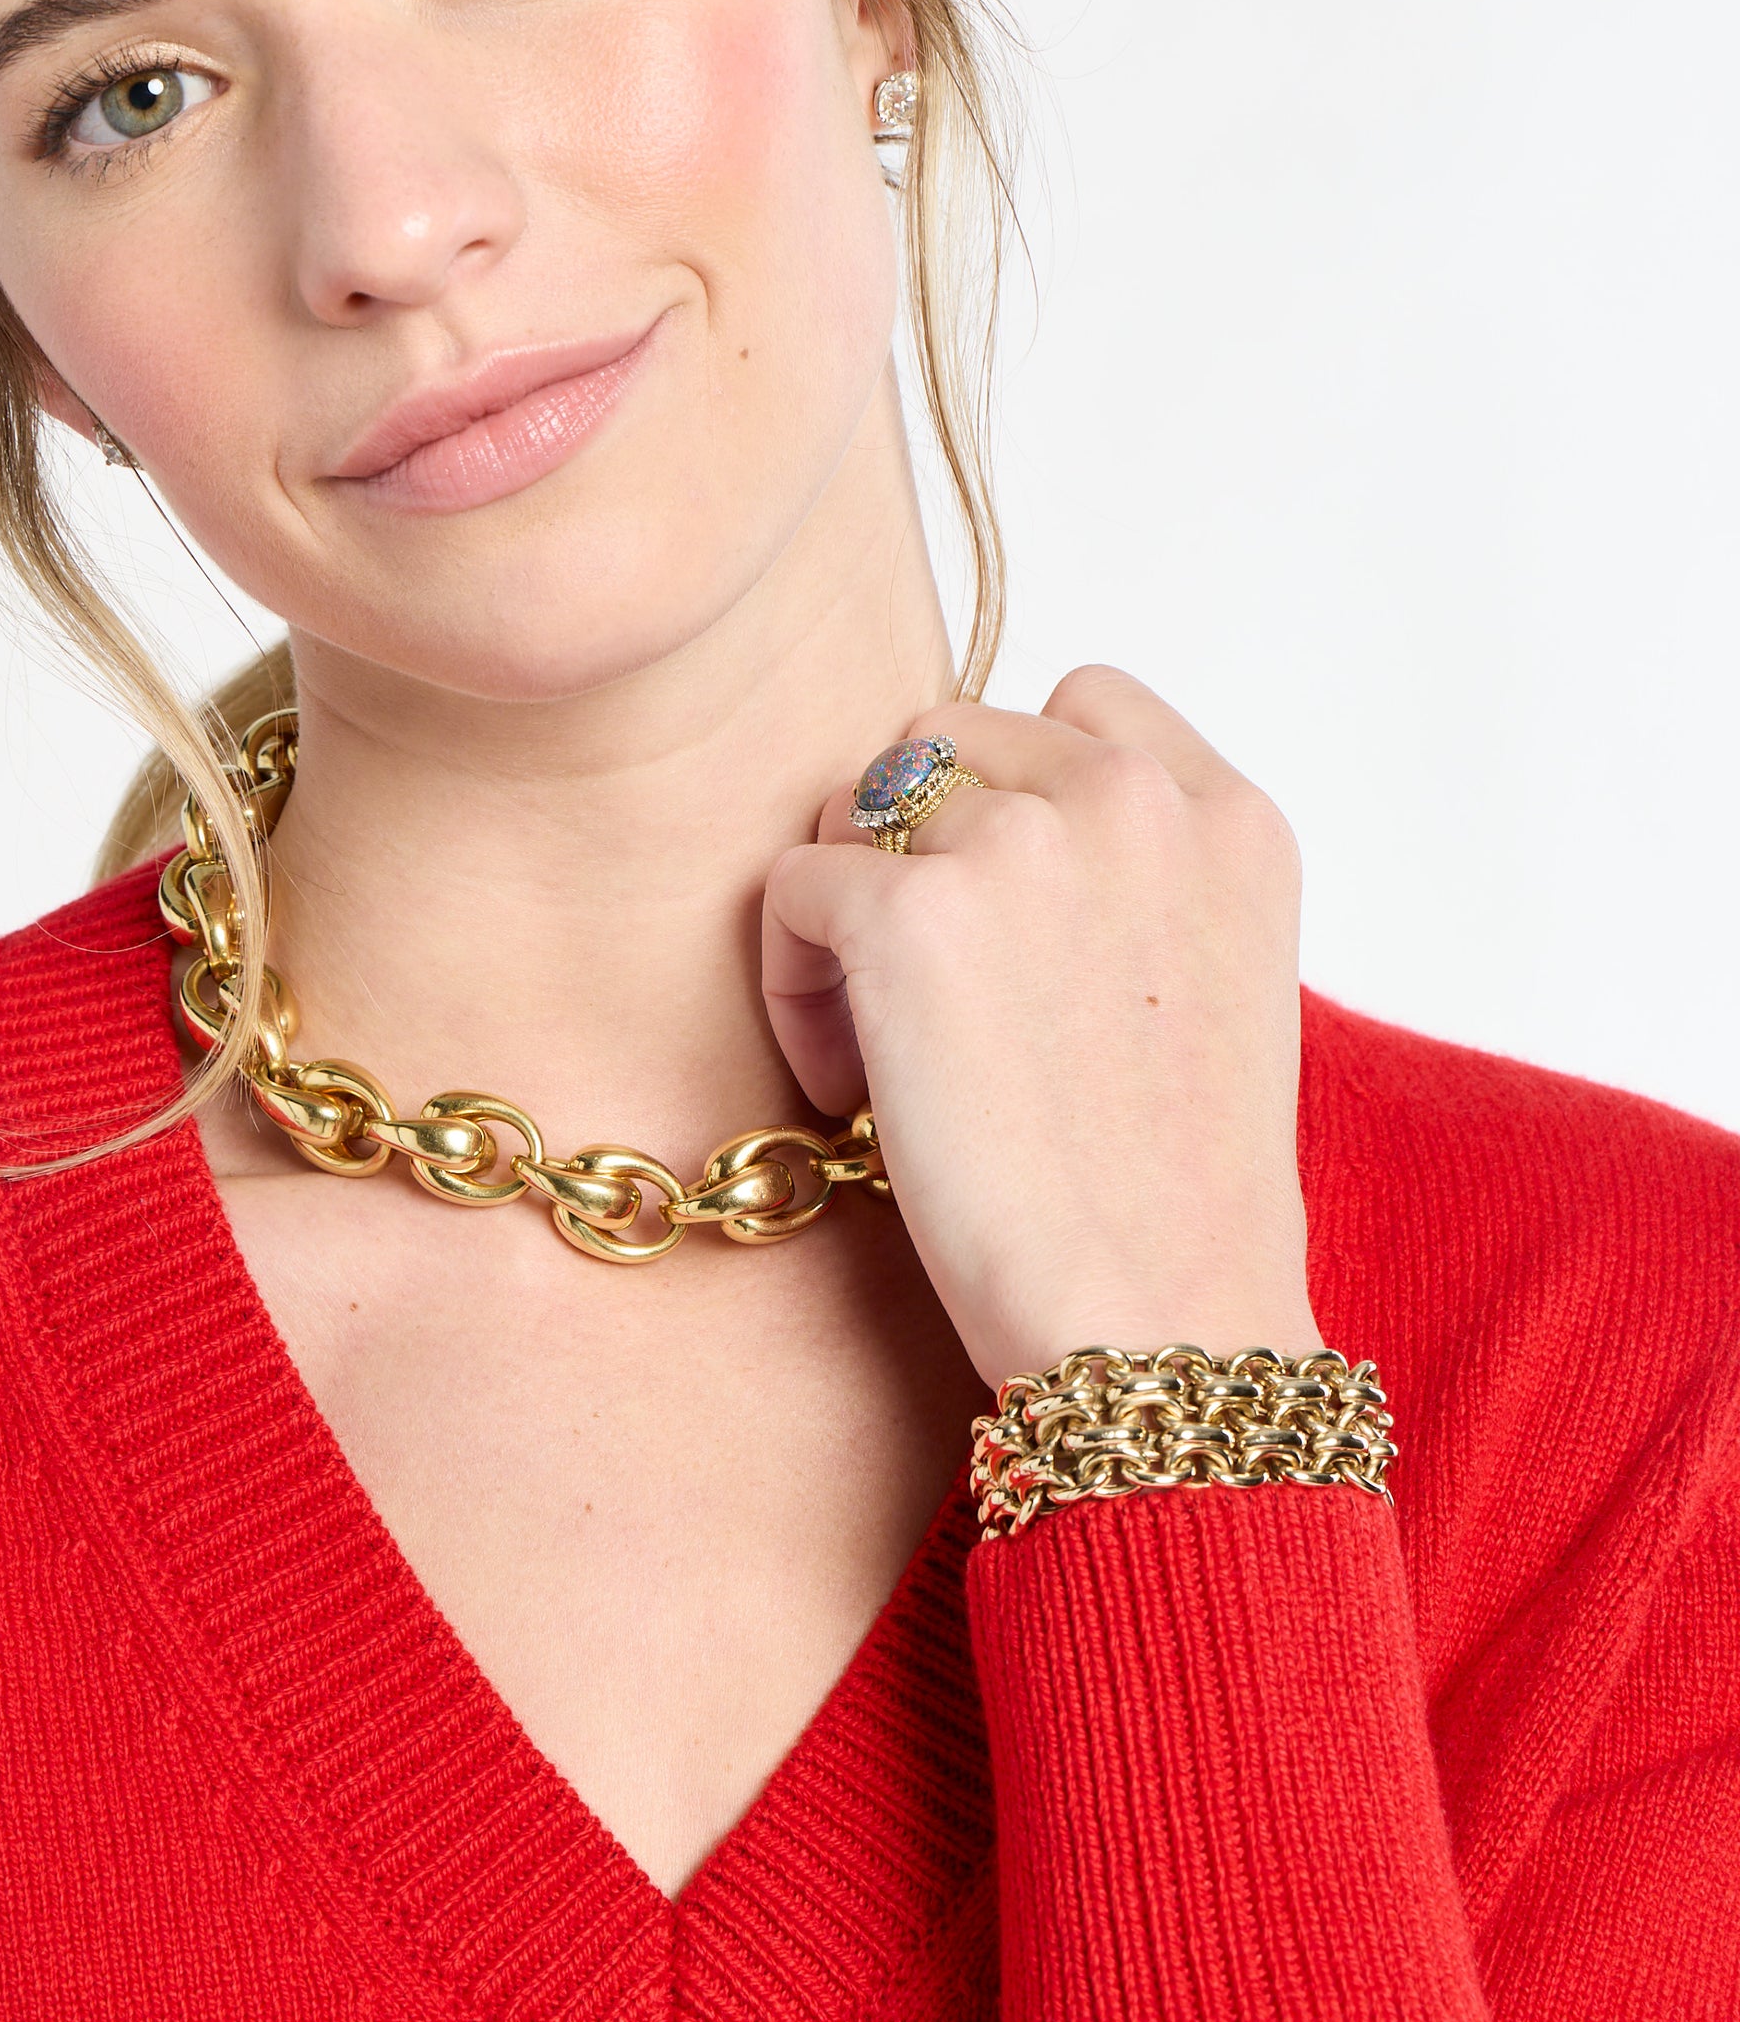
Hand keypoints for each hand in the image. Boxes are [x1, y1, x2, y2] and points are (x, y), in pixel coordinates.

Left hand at [761, 667, 1322, 1388]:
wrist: (1158, 1318)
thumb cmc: (1177, 1201)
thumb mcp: (1215, 990)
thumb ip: (1135, 884)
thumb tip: (996, 847)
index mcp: (1230, 818)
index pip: (1080, 702)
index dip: (1009, 793)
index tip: (1001, 915)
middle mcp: (1133, 801)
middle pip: (944, 742)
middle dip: (914, 851)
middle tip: (927, 998)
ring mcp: (1021, 844)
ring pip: (853, 811)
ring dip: (848, 920)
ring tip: (885, 1053)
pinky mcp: (909, 916)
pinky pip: (790, 890)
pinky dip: (793, 985)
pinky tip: (848, 1087)